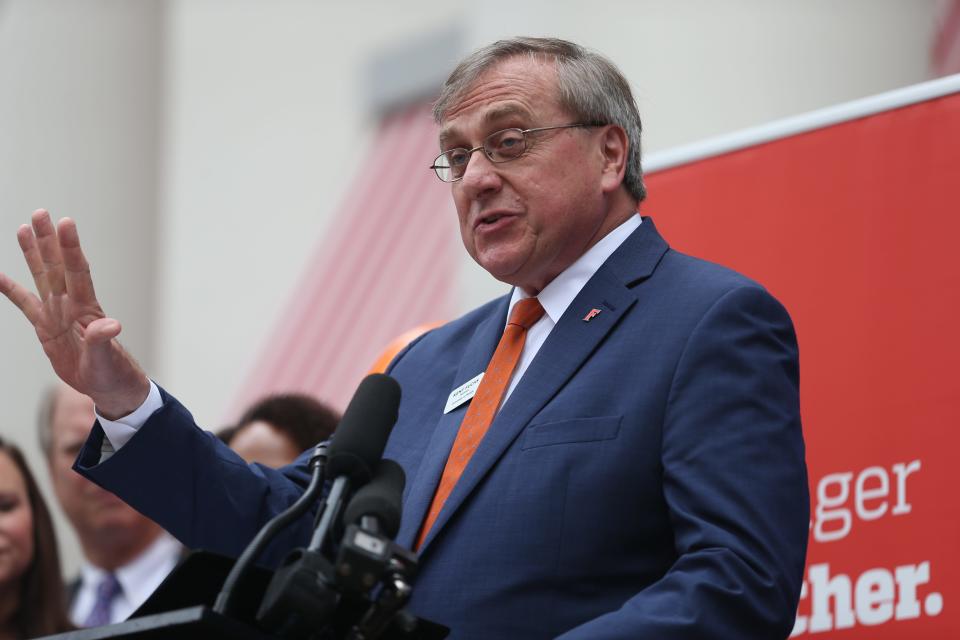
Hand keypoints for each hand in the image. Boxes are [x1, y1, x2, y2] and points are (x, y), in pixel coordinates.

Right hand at [0, 209, 149, 417]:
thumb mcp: (106, 359)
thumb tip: (111, 325)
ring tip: (24, 228)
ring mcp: (57, 313)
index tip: (66, 223)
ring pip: (42, 276)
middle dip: (48, 241)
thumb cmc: (112, 372)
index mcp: (86, 309)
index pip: (77, 272)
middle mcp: (71, 305)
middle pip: (57, 266)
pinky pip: (24, 303)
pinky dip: (10, 289)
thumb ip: (103, 340)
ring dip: (33, 253)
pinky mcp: (45, 326)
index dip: (71, 248)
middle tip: (40, 213)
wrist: (108, 386)